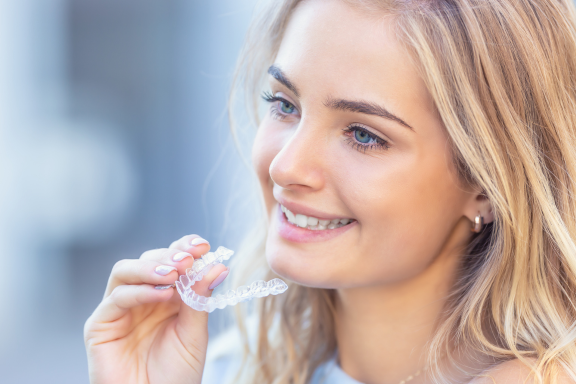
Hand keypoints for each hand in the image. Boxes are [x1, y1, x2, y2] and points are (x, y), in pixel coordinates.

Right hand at [84, 235, 228, 383]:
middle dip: (169, 255)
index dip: (184, 248)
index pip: (171, 261)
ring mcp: (119, 310)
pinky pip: (116, 298)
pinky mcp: (100, 325)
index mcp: (165, 296)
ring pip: (125, 271)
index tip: (203, 245)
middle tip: (189, 258)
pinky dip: (140, 291)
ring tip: (175, 273)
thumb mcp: (194, 333)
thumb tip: (216, 265)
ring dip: (151, 267)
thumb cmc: (176, 375)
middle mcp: (141, 298)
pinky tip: (163, 295)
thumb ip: (199, 298)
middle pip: (148, 259)